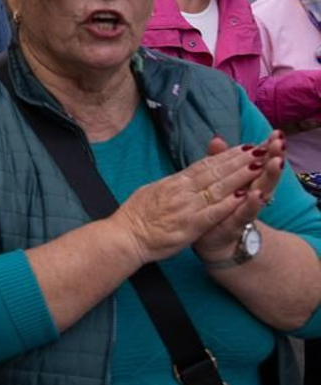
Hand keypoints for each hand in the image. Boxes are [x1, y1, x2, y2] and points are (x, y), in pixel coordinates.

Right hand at [110, 139, 278, 263]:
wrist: (124, 237)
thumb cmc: (135, 216)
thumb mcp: (152, 191)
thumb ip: (171, 185)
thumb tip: (181, 177)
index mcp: (173, 182)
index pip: (204, 164)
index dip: (225, 155)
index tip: (243, 148)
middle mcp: (181, 190)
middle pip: (215, 171)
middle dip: (239, 160)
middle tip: (260, 149)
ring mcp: (186, 207)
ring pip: (218, 188)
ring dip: (240, 176)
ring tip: (259, 166)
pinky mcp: (190, 226)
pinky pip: (214, 212)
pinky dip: (230, 203)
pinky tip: (245, 196)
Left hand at [193, 133, 284, 261]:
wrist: (212, 240)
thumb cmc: (218, 206)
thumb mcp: (218, 182)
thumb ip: (219, 161)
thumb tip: (217, 138)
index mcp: (247, 181)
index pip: (259, 161)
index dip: (267, 148)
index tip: (276, 133)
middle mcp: (251, 193)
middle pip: (264, 173)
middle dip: (273, 157)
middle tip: (280, 142)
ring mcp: (246, 208)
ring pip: (261, 190)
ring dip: (269, 176)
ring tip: (276, 162)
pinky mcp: (236, 223)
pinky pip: (245, 213)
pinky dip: (251, 204)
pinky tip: (257, 194)